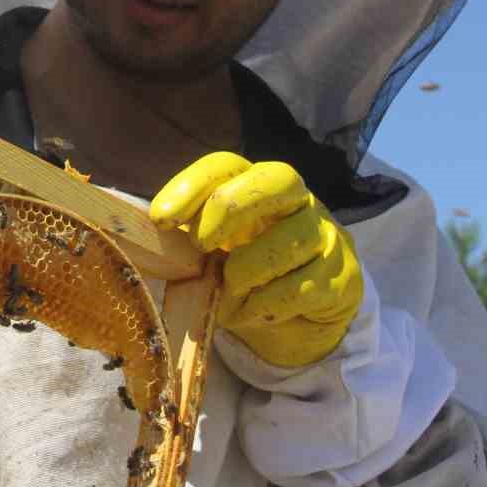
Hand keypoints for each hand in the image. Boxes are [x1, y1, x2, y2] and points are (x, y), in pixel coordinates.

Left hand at [152, 152, 362, 367]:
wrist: (299, 320)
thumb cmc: (245, 276)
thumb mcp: (210, 257)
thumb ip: (183, 246)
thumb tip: (143, 246)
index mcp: (254, 186)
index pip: (226, 166)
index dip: (191, 186)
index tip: (161, 219)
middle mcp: (296, 200)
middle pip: (277, 179)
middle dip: (231, 207)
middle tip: (202, 244)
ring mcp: (325, 235)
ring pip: (294, 237)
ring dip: (249, 268)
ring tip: (230, 288)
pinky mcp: (343, 276)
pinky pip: (306, 285)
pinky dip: (269, 303)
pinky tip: (253, 311)